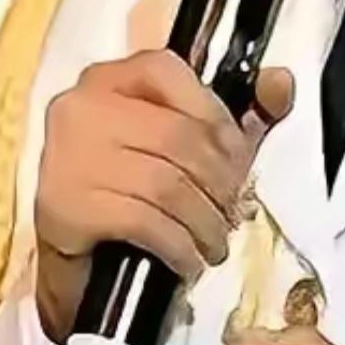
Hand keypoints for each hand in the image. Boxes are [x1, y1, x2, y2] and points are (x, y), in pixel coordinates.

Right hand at [33, 50, 292, 341]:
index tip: (238, 163)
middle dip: (220, 182)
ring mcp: (67, 155)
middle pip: (178, 135)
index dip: (218, 120)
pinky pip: (143, 221)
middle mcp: (81, 106)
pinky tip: (189, 261)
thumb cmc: (136, 196)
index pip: (171, 74)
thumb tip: (281, 83)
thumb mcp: (194, 149)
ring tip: (215, 245)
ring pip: (166, 183)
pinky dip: (179, 246)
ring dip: (205, 222)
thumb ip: (242, 113)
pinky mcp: (63, 206)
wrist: (79, 270)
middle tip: (232, 215)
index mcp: (111, 79)